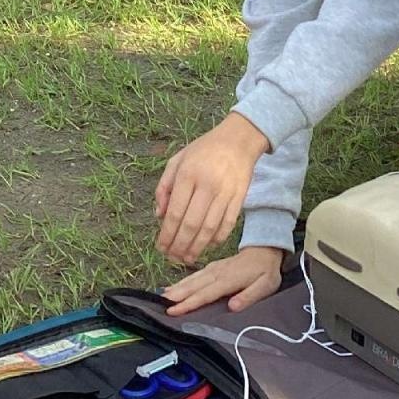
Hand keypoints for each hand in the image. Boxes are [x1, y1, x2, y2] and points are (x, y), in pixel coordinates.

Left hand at [154, 113, 268, 264]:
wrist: (238, 140)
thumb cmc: (203, 150)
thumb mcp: (176, 160)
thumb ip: (164, 187)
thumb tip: (159, 215)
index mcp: (187, 174)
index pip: (175, 212)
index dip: (167, 234)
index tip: (160, 247)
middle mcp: (207, 185)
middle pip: (191, 224)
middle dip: (180, 246)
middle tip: (172, 258)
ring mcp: (225, 193)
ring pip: (209, 229)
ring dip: (197, 247)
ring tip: (187, 258)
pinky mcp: (240, 198)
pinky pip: (227, 224)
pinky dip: (217, 239)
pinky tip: (207, 246)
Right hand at [164, 246, 284, 315]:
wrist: (265, 250)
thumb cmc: (266, 272)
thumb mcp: (266, 285)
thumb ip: (249, 296)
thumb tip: (232, 306)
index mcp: (229, 279)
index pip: (205, 294)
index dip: (189, 303)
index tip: (173, 310)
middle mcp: (217, 273)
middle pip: (193, 286)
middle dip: (176, 295)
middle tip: (159, 304)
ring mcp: (213, 269)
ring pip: (191, 280)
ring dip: (176, 289)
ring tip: (161, 297)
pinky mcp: (212, 268)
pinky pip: (194, 276)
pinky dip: (181, 282)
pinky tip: (172, 288)